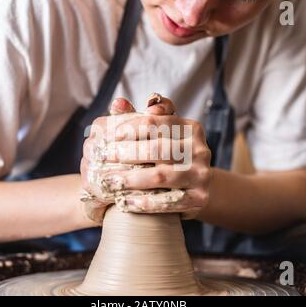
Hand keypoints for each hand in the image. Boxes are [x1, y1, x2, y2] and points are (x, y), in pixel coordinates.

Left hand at [81, 95, 211, 223]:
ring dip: (131, 179)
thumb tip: (117, 103)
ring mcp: (202, 175)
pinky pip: (167, 202)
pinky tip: (124, 202)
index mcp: (191, 128)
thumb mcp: (159, 134)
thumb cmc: (169, 155)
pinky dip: (143, 203)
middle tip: (103, 158)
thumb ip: (137, 117)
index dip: (130, 127)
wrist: (194, 187)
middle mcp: (200, 150)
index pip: (156, 122)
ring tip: (108, 182)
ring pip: (161, 176)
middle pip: (158, 149)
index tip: (111, 136)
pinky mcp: (200, 199)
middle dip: (127, 153)